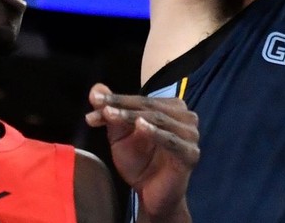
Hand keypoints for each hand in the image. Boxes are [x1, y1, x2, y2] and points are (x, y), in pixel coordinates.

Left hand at [86, 83, 199, 222]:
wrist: (151, 195)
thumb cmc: (139, 162)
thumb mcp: (120, 135)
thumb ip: (111, 111)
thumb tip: (96, 88)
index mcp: (172, 108)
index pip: (142, 100)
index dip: (117, 99)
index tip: (93, 101)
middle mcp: (186, 117)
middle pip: (150, 107)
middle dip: (121, 106)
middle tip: (98, 106)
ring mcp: (191, 135)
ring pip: (158, 119)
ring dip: (131, 116)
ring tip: (110, 114)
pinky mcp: (190, 154)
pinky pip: (171, 140)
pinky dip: (155, 132)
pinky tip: (139, 126)